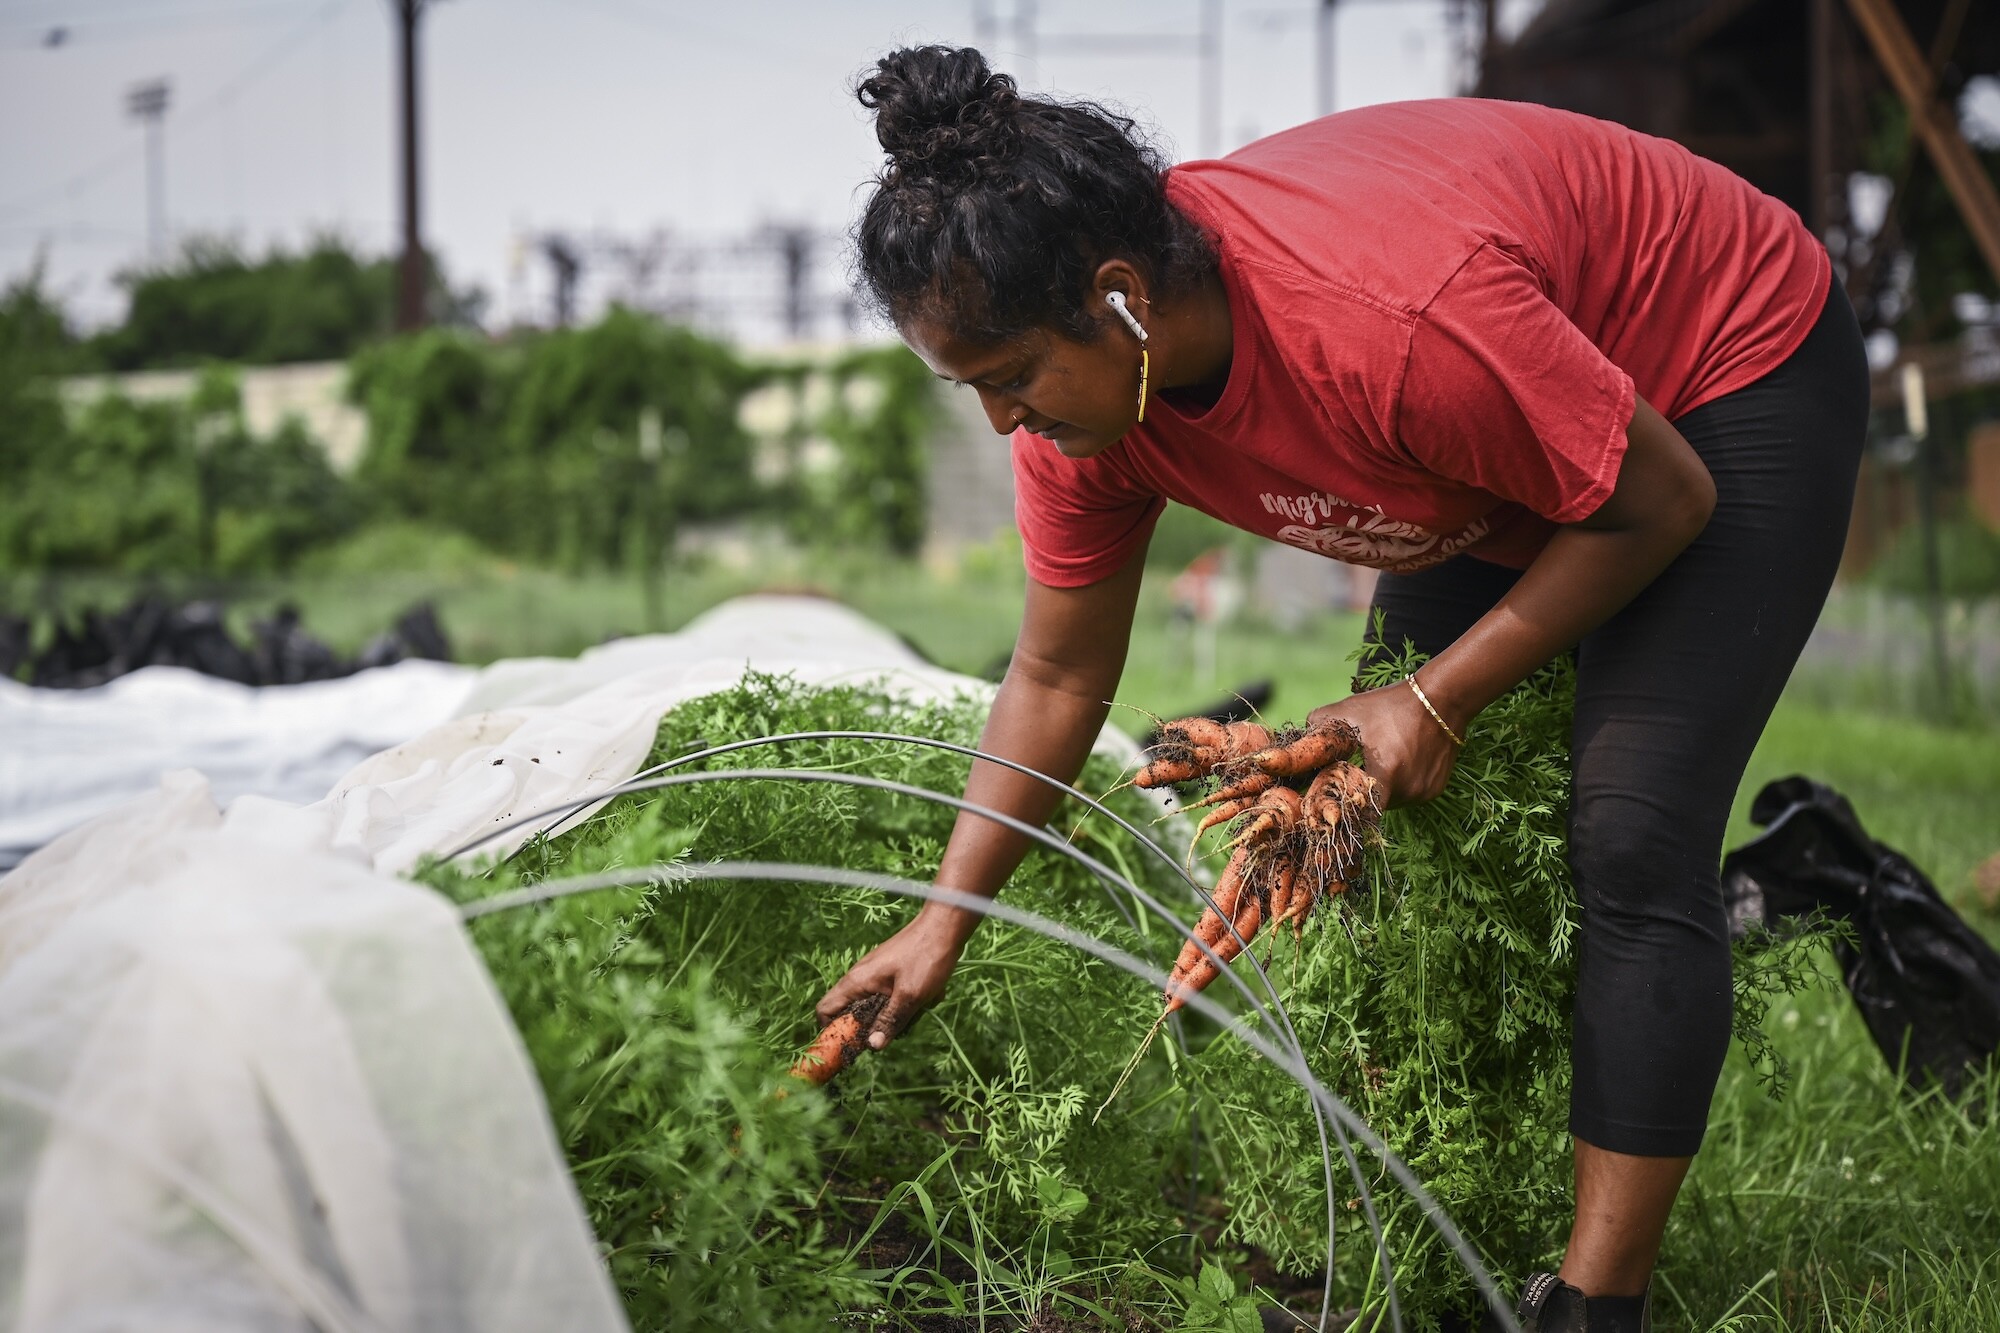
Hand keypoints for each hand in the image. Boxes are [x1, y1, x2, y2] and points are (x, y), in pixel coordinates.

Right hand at [815, 908, 968, 1050]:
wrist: (946, 926)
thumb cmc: (927, 957)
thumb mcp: (910, 996)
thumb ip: (890, 1022)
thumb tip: (871, 1047)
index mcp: (856, 982)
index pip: (825, 1010)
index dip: (832, 1032)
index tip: (852, 1047)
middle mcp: (861, 978)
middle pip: (853, 1014)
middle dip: (876, 1026)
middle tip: (899, 1027)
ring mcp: (877, 975)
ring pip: (878, 1007)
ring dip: (899, 1013)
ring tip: (921, 1005)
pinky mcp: (892, 973)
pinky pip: (893, 997)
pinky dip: (910, 1001)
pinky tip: (929, 995)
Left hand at [1307, 676, 1461, 807]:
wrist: (1441, 699)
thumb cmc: (1391, 704)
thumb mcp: (1350, 711)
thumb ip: (1318, 725)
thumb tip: (1297, 741)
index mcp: (1386, 775)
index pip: (1358, 809)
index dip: (1344, 804)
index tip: (1334, 797)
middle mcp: (1408, 790)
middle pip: (1373, 804)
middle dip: (1360, 792)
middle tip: (1353, 774)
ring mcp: (1424, 793)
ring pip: (1392, 802)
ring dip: (1382, 789)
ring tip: (1380, 763)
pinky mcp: (1435, 790)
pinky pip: (1409, 795)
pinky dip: (1400, 785)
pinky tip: (1400, 762)